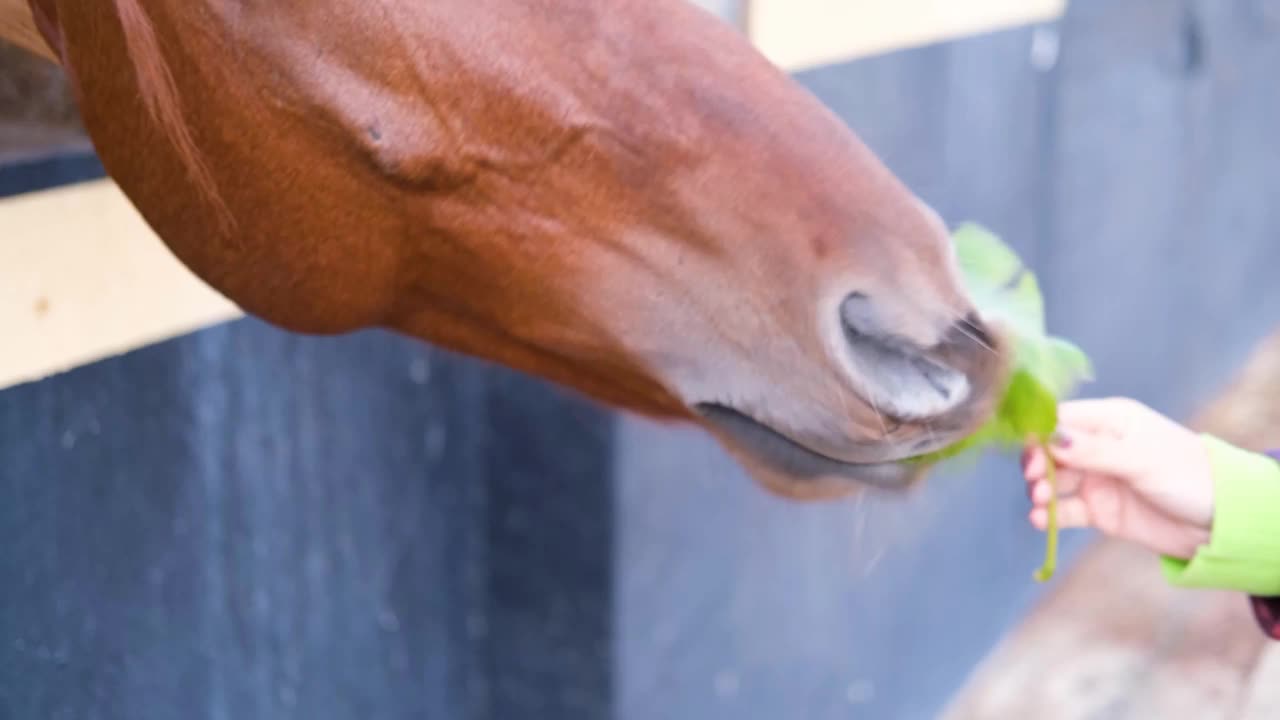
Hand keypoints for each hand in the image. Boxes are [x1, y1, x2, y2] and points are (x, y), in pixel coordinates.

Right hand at [1021, 397, 1214, 558]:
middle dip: (1036, 464)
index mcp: (1110, 421)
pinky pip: (1066, 511)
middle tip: (1033, 480)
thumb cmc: (1189, 476)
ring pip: (1054, 481)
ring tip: (1040, 503)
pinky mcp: (1099, 511)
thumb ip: (1094, 450)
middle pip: (1051, 451)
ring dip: (1041, 490)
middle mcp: (1098, 447)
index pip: (1061, 418)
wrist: (1221, 523)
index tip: (1027, 451)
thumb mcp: (1141, 458)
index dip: (1039, 432)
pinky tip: (1040, 520)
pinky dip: (1050, 515)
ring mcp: (1097, 479)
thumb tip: (1050, 438)